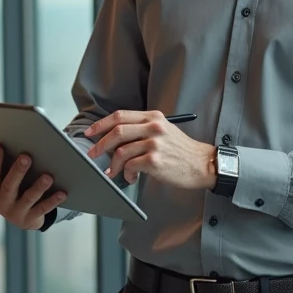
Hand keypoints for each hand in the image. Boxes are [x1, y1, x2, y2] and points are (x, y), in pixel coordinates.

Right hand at [0, 143, 66, 229]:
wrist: (21, 217)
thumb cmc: (7, 189)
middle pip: (9, 186)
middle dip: (17, 171)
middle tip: (26, 157)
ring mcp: (14, 213)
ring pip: (27, 198)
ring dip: (38, 187)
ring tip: (48, 176)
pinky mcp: (29, 220)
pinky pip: (42, 209)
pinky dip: (52, 201)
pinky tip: (62, 193)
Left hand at [85, 110, 216, 188]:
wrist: (203, 164)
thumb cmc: (181, 150)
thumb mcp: (163, 131)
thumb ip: (141, 130)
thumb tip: (114, 139)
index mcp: (153, 117)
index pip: (120, 115)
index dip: (100, 124)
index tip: (89, 133)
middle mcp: (153, 127)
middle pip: (116, 131)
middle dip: (100, 144)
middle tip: (92, 154)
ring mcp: (155, 144)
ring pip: (121, 151)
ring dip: (113, 164)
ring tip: (113, 172)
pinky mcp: (156, 161)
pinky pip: (131, 166)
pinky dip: (126, 174)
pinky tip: (131, 177)